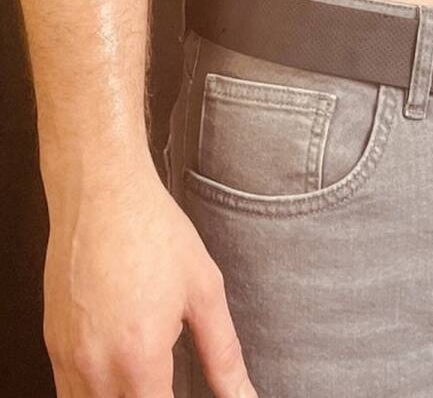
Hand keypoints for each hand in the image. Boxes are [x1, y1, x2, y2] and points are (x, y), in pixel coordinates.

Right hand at [42, 160, 257, 396]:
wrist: (101, 191)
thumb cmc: (151, 230)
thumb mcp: (203, 288)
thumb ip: (223, 353)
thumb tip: (244, 395)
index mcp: (138, 358)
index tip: (183, 390)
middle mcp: (95, 367)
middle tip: (166, 381)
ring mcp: (66, 358)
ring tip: (145, 378)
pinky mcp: (52, 344)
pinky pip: (66, 391)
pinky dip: (92, 392)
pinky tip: (117, 373)